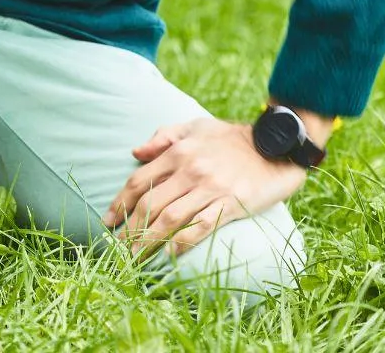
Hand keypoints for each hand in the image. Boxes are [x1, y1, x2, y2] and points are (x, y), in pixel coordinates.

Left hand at [101, 117, 306, 256]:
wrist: (276, 144)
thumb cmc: (232, 136)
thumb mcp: (194, 126)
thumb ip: (163, 136)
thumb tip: (135, 152)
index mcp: (177, 152)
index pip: (140, 180)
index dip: (121, 202)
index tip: (108, 219)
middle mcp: (190, 171)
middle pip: (151, 203)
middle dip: (130, 228)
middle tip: (118, 248)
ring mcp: (211, 188)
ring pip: (171, 218)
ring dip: (149, 240)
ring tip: (136, 258)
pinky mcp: (233, 204)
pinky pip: (202, 226)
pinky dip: (183, 242)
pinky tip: (170, 255)